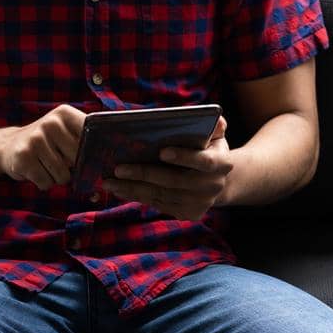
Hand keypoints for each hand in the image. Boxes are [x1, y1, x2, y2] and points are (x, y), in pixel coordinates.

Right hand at [0, 105, 87, 189]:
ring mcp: (35, 139)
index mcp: (65, 113)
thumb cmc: (46, 143)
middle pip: (78, 161)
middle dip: (72, 170)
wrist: (8, 145)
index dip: (93, 154)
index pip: (92, 138)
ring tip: (46, 166)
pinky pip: (46, 183)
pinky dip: (44, 183)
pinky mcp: (23, 157)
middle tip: (60, 162)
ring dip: (57, 178)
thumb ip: (85, 140)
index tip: (91, 160)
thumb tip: (107, 165)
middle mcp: (51, 123)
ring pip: (63, 176)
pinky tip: (36, 171)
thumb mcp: (64, 132)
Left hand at [105, 115, 232, 221]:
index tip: (161, 151)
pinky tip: (121, 190)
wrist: (218, 181)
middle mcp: (213, 186)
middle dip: (144, 174)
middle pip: (174, 181)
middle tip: (118, 168)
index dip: (183, 157)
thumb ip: (214, 125)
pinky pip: (159, 205)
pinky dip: (138, 197)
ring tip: (111, 182)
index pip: (203, 161)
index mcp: (222, 163)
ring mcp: (200, 203)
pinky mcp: (188, 214)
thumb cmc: (209, 150)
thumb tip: (214, 118)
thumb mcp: (215, 135)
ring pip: (162, 196)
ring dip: (134, 189)